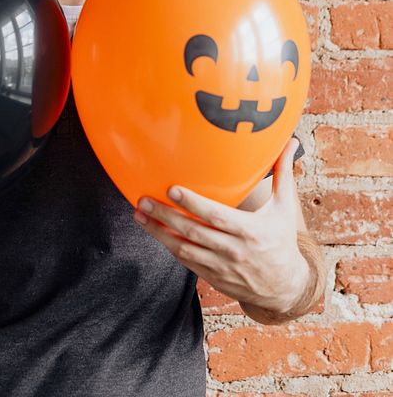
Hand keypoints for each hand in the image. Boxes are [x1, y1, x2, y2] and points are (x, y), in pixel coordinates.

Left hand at [133, 137, 309, 316]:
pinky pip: (186, 262)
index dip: (193, 204)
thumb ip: (282, 174)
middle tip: (143, 201)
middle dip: (165, 216)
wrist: (284, 288)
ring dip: (159, 233)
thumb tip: (291, 142)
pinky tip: (154, 231)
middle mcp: (234, 250)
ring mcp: (221, 266)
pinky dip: (169, 247)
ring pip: (184, 250)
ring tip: (139, 215)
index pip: (216, 216)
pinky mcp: (213, 277)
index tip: (171, 189)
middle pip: (194, 232)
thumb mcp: (285, 208)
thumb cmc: (282, 241)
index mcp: (250, 231)